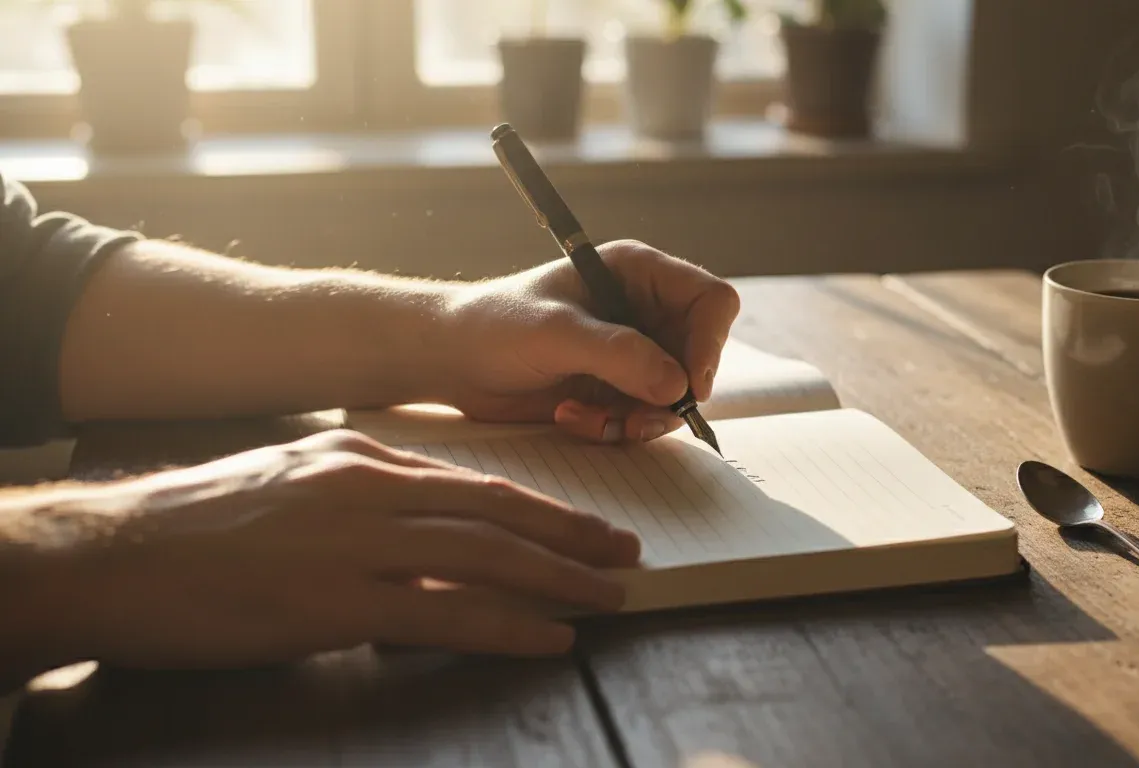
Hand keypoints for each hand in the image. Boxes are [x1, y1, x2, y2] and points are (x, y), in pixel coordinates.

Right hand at [14, 430, 639, 670]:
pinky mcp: (337, 600)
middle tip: (625, 555)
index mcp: (362, 456)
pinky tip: (549, 636)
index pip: (475, 483)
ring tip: (610, 596)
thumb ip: (361, 493)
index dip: (540, 508)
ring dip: (558, 579)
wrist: (115, 553)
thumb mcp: (292, 481)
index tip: (584, 525)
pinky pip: (445, 613)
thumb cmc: (197, 524)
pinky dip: (507, 625)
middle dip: (571, 537)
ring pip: (485, 556)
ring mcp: (357, 542)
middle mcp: (372, 488)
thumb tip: (419, 519)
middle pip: (498, 512)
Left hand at [429, 240, 739, 442]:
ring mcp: (635, 352)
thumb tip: (677, 385)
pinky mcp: (618, 388)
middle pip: (701, 357)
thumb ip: (617, 354)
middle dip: (669, 394)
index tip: (687, 385)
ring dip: (637, 418)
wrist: (453, 360)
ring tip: (587, 416)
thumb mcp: (554, 333)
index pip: (710, 301)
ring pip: (677, 396)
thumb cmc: (494, 325)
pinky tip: (573, 417)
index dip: (709, 343)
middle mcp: (645, 310)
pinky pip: (646, 418)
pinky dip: (616, 429)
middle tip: (632, 416)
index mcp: (638, 273)